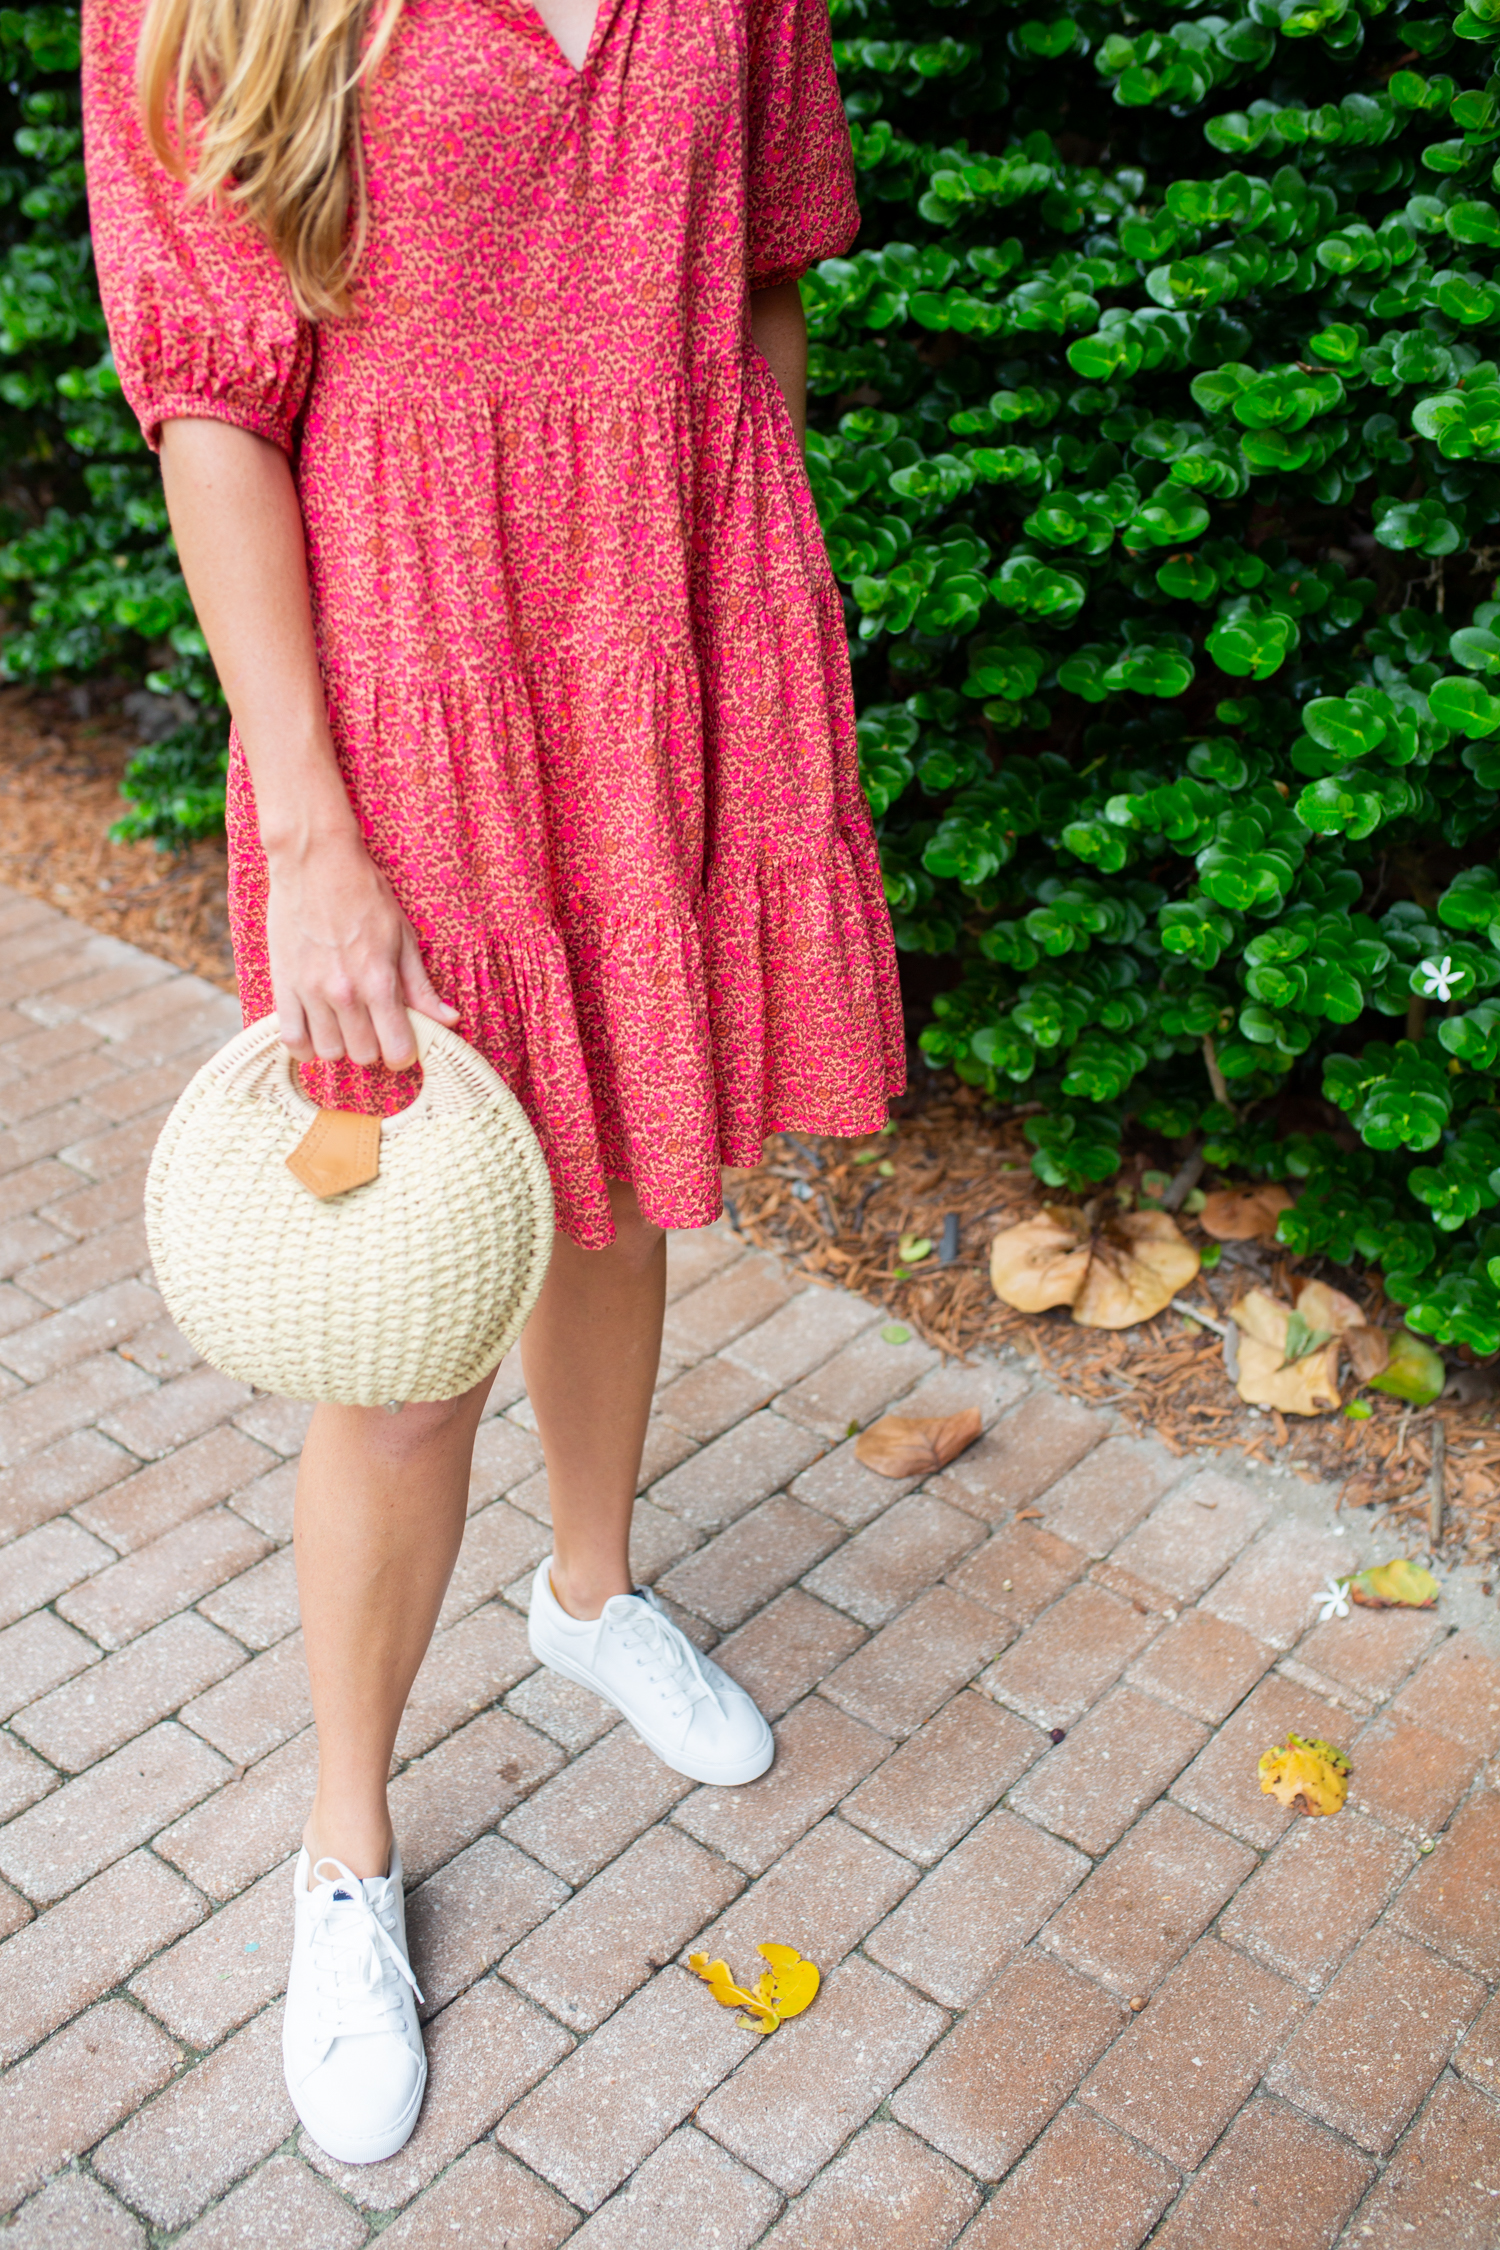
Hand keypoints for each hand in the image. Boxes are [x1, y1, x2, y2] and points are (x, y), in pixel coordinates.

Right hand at [265, 831, 458, 1070]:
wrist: (315, 861)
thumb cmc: (365, 894)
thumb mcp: (403, 937)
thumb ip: (422, 987)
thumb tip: (449, 1021)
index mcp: (380, 982)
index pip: (396, 1051)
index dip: (403, 1054)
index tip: (402, 1043)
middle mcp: (344, 993)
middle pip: (363, 1056)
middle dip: (373, 1047)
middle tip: (373, 1026)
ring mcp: (310, 991)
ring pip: (329, 1052)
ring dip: (340, 1045)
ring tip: (344, 1023)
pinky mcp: (283, 985)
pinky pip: (291, 1039)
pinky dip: (304, 1045)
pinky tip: (316, 1031)